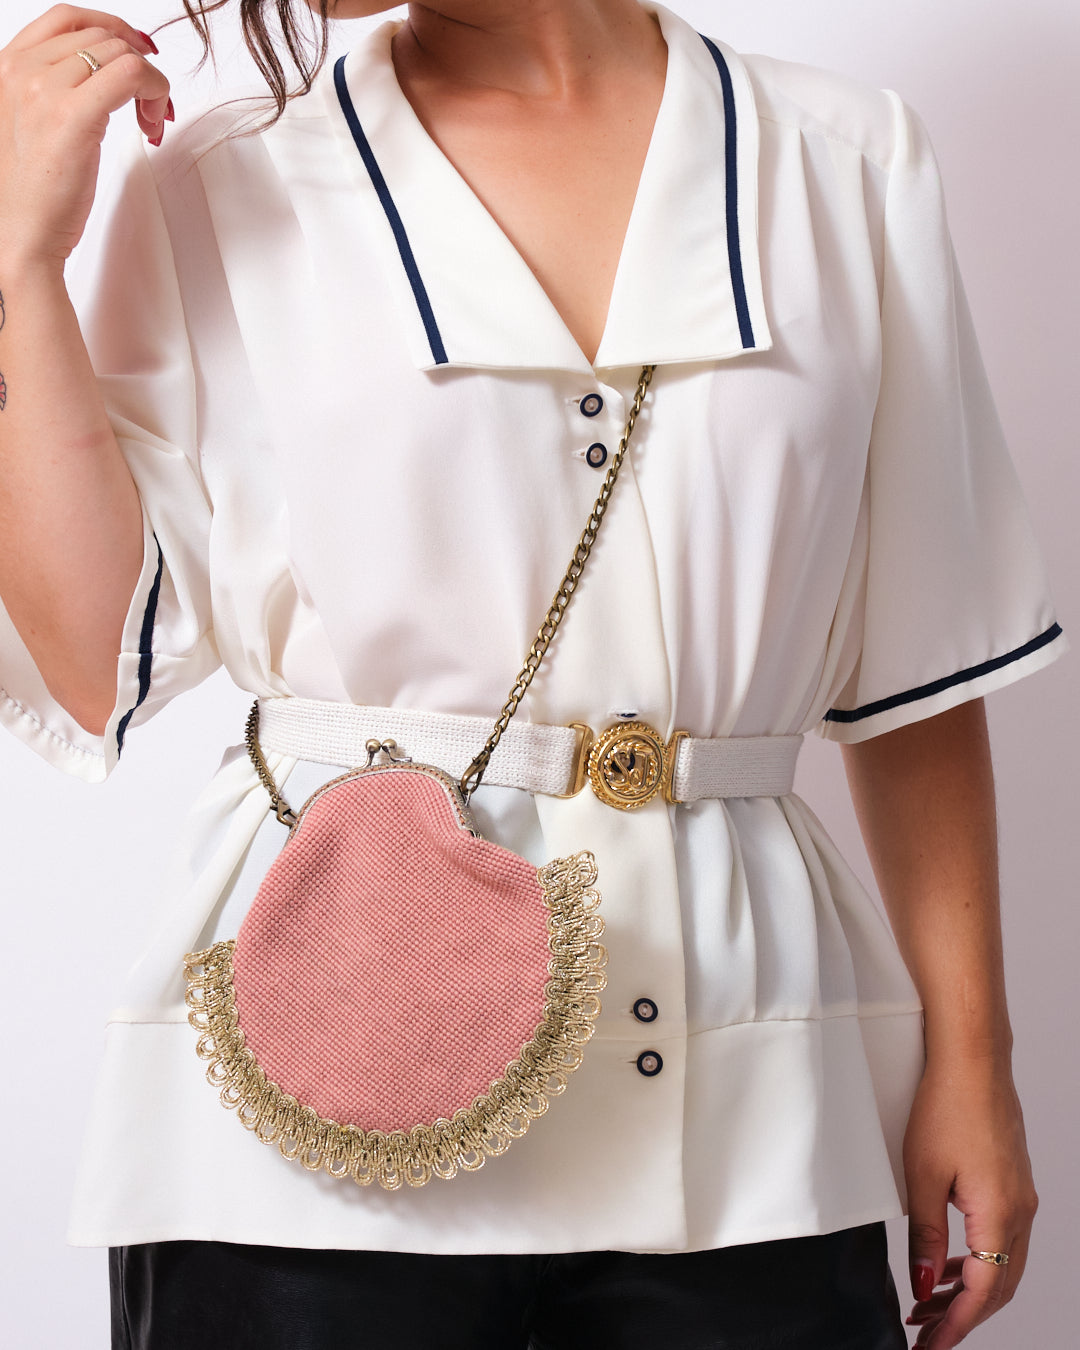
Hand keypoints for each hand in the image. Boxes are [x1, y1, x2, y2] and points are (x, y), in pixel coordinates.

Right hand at [0, 5, 171, 270]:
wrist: (22, 235)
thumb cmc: (33, 193)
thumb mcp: (35, 123)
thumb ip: (57, 88)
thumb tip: (108, 66)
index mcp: (8, 66)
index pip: (67, 18)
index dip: (112, 28)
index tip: (139, 52)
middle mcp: (22, 69)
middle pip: (102, 37)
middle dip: (138, 67)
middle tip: (150, 109)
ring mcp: (44, 89)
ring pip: (122, 54)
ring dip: (152, 85)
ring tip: (149, 124)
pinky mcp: (74, 116)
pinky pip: (133, 75)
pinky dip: (156, 93)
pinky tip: (152, 126)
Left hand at [903, 1056, 1037, 1347]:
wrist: (973, 1059)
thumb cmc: (947, 1105)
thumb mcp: (922, 1176)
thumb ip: (925, 1237)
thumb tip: (926, 1287)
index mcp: (1001, 1214)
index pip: (984, 1293)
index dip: (956, 1326)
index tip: (929, 1347)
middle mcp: (1021, 1211)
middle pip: (999, 1286)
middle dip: (962, 1316)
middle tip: (925, 1334)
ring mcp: (1021, 1196)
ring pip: (1003, 1263)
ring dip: (969, 1289)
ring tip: (929, 1303)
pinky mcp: (1012, 1182)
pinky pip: (1001, 1237)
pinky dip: (978, 1260)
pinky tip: (949, 1263)